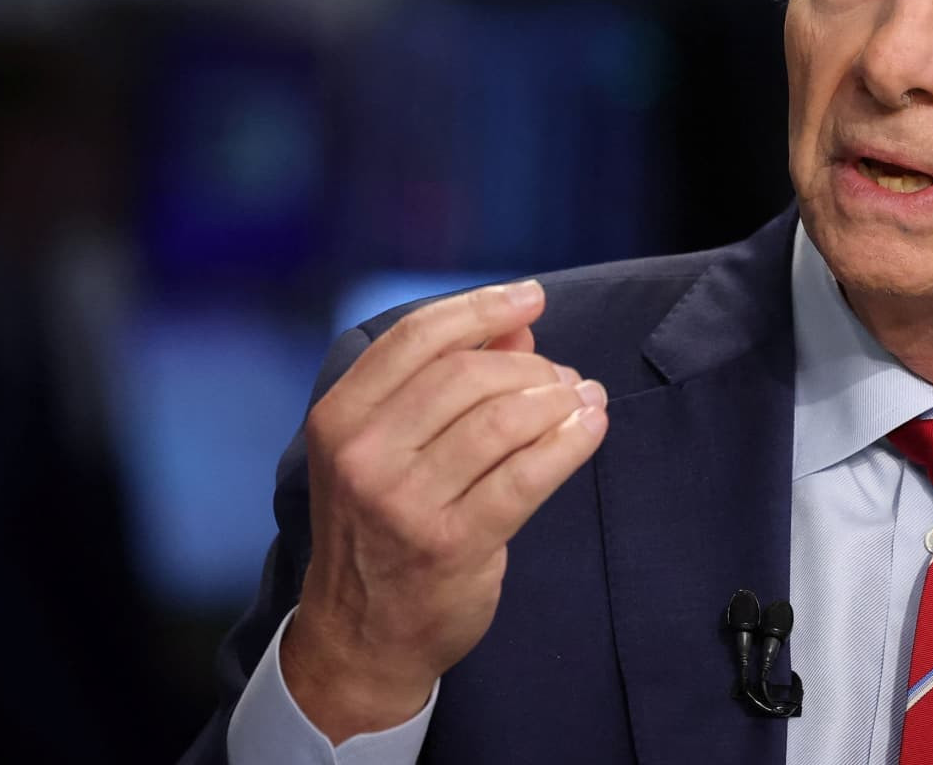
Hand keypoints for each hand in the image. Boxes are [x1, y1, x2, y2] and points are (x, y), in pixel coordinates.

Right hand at [280, 280, 608, 742]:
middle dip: (531, 366)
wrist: (362, 637)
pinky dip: (570, 441)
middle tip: (564, 377)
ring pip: (503, 420)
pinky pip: (528, 474)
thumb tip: (518, 326)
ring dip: (557, 399)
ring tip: (583, 399)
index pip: (417, 337)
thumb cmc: (380, 531)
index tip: (532, 296)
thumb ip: (445, 382)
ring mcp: (406, 502)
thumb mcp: (386, 451)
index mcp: (340, 419)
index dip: (482, 307)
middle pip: (468, 375)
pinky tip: (592, 426)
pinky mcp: (454, 542)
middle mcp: (364, 456)